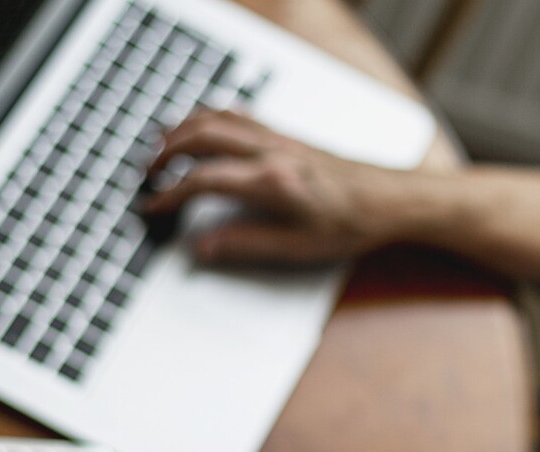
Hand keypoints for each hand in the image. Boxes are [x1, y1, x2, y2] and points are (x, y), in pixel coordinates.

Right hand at [145, 108, 413, 264]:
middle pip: (203, 136)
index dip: (171, 195)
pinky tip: (202, 128)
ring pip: (219, 118)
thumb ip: (245, 246)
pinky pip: (239, 115)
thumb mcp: (297, 248)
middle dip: (167, 152)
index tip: (153, 207)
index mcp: (272, 181)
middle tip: (148, 173)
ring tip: (161, 146)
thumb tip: (200, 248)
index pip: (204, 181)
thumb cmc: (352, 224)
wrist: (392, 199)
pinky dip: (211, 118)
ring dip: (184, 128)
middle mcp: (273, 150)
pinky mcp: (288, 135)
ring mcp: (280, 138)